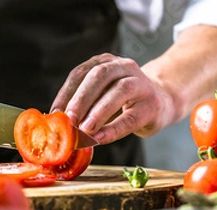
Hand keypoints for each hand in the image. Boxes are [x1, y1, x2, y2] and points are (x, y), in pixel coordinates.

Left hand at [50, 53, 174, 143]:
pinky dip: (113, 129)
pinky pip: (131, 117)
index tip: (54, 112)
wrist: (162, 102)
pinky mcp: (152, 104)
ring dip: (98, 112)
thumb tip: (56, 122)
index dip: (66, 92)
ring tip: (84, 129)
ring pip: (119, 92)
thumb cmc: (123, 102)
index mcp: (105, 62)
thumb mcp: (101, 96)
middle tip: (68, 119)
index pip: (80, 73)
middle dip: (81, 98)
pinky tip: (100, 138)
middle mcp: (124, 67)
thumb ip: (82, 105)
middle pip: (99, 76)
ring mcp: (141, 83)